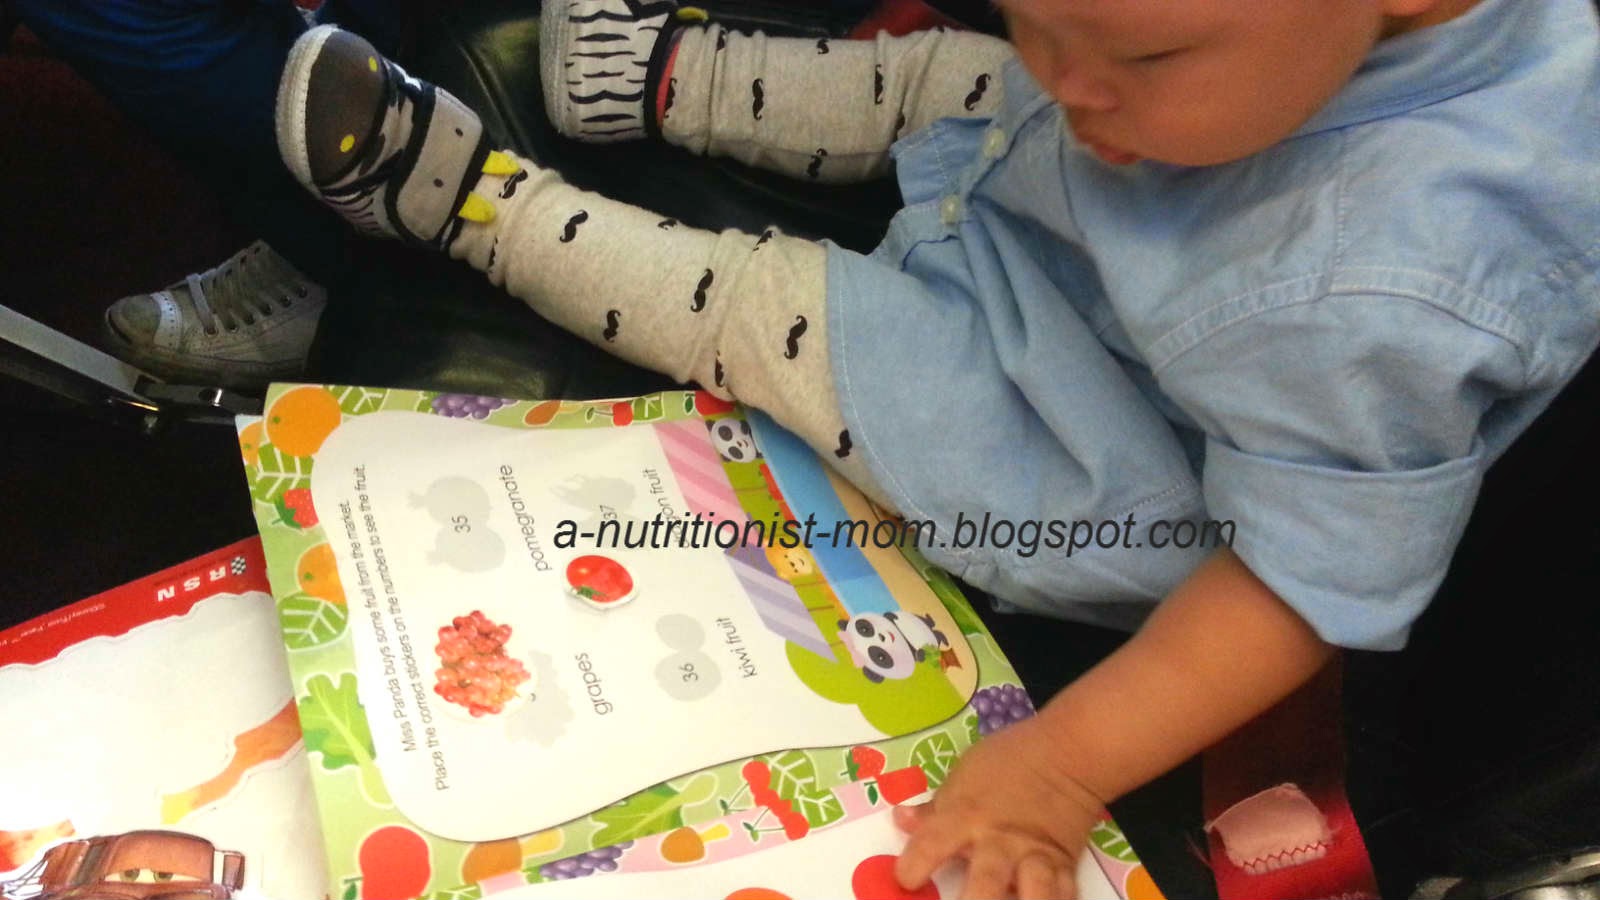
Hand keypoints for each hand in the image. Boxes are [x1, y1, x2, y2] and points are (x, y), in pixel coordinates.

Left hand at [893, 715, 1104, 898]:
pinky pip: (1064, 894)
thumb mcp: (964, 774)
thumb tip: (900, 819)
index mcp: (967, 815)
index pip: (932, 844)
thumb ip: (935, 807)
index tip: (905, 880)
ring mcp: (1035, 856)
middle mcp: (1000, 841)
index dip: (914, 866)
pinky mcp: (1064, 865)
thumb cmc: (1009, 758)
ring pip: (1034, 893)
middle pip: (987, 881)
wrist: (1067, 753)